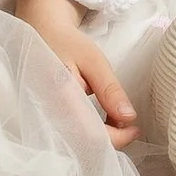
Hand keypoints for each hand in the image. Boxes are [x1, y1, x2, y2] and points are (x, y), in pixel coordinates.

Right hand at [14, 0, 138, 148]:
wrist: (40, 31)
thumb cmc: (66, 43)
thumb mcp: (94, 61)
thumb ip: (110, 90)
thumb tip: (129, 118)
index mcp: (60, 99)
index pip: (91, 135)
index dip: (117, 138)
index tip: (134, 128)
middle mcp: (48, 115)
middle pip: (84, 144)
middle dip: (111, 140)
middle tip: (129, 126)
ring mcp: (44, 119)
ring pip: (77, 142)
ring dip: (101, 137)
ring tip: (116, 120)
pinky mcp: (46, 119)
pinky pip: (69, 135)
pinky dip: (90, 132)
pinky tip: (101, 120)